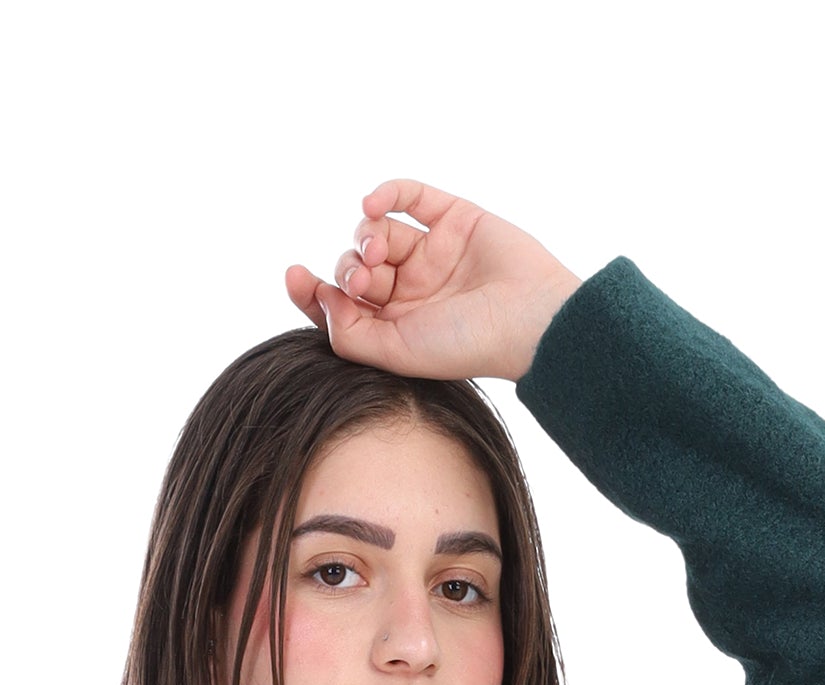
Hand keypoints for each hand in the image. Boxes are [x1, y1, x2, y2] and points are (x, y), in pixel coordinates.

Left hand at [284, 182, 581, 387]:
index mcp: (397, 327)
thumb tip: (321, 297)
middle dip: (351, 269)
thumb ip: (351, 334)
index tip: (294, 277)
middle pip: (357, 267)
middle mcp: (412, 290)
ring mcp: (432, 252)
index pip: (343, 304)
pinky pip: (410, 194)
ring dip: (366, 237)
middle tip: (365, 282)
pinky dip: (387, 192)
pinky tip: (372, 204)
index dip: (314, 290)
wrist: (530, 320)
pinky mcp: (453, 217)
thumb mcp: (398, 353)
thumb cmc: (468, 346)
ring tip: (378, 255)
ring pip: (378, 232)